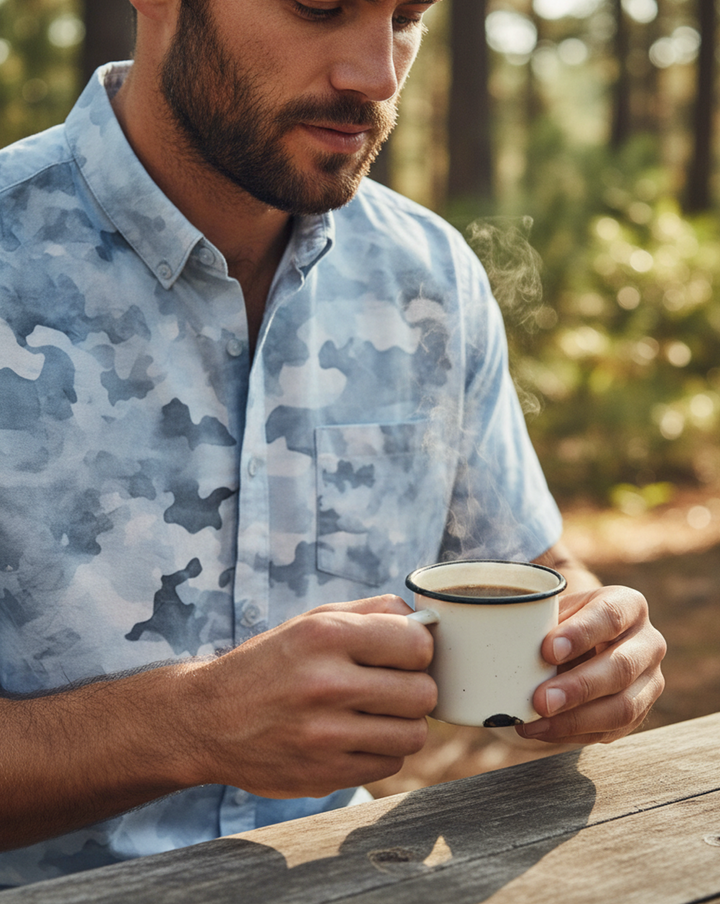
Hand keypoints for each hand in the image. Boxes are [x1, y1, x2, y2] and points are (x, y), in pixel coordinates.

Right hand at [181, 595, 436, 797]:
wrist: (208, 719)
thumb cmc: (270, 664)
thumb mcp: (311, 621)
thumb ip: (372, 613)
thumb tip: (426, 621)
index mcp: (325, 635)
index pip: (417, 644)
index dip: (418, 650)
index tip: (404, 654)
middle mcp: (325, 684)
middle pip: (423, 693)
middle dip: (415, 688)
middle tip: (392, 687)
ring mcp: (324, 735)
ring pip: (414, 735)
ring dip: (403, 724)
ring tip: (376, 713)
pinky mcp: (324, 775)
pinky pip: (389, 765)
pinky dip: (381, 751)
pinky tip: (355, 737)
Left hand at [516, 585, 665, 744]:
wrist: (585, 643)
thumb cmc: (563, 621)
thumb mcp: (555, 608)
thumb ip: (537, 619)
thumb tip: (499, 634)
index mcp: (628, 604)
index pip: (610, 616)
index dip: (580, 634)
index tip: (547, 650)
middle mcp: (648, 642)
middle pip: (620, 668)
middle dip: (579, 687)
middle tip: (541, 700)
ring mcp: (649, 682)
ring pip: (623, 707)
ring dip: (576, 719)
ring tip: (535, 722)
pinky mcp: (639, 713)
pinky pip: (610, 730)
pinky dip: (573, 733)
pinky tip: (541, 730)